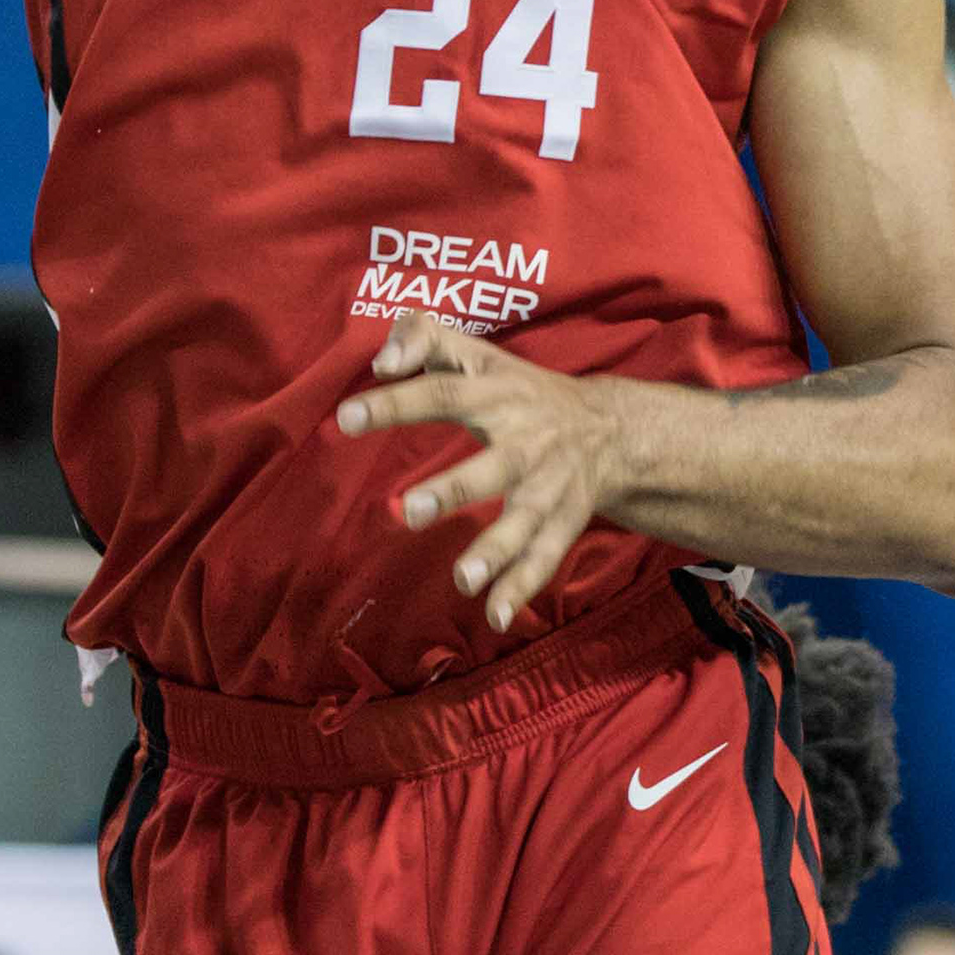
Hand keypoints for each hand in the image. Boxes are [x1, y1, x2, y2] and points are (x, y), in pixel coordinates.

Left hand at [337, 324, 632, 634]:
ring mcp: (549, 486)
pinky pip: (545, 557)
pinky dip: (522, 587)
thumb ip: (423, 338)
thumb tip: (380, 361)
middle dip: (456, 489)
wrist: (609, 428)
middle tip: (410, 511)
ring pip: (526, 521)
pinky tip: (496, 616)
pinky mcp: (564, 522)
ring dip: (498, 551)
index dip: (397, 403)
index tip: (346, 418)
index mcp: (498, 394)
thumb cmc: (519, 389)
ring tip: (464, 579)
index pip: (443, 392)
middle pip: (495, 465)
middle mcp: (528, 441)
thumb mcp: (477, 351)